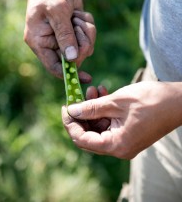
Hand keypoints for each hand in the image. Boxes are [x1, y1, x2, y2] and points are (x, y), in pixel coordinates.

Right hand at [24, 0, 95, 80]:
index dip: (68, 74)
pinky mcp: (75, 31)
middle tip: (78, 26)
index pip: (53, 66)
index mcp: (39, 41)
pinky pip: (89, 36)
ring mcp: (64, 38)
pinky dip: (88, 24)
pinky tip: (78, 13)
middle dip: (81, 42)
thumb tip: (72, 59)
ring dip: (85, 31)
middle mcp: (51, 43)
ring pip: (85, 47)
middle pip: (74, 58)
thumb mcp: (57, 11)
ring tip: (76, 16)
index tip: (86, 78)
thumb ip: (64, 35)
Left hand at [62, 81, 181, 158]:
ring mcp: (125, 141)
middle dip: (81, 114)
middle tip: (77, 95)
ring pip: (99, 127)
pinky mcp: (128, 133)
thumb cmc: (151, 100)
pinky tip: (102, 93)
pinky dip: (103, 110)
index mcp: (117, 145)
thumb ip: (92, 107)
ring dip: (93, 109)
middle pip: (89, 135)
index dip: (70, 123)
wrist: (177, 101)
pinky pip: (109, 124)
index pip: (82, 140)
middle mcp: (119, 148)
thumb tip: (72, 111)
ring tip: (93, 89)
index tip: (65, 107)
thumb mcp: (117, 101)